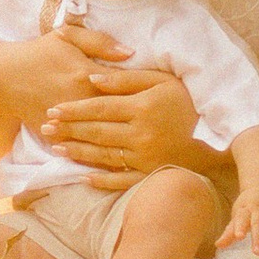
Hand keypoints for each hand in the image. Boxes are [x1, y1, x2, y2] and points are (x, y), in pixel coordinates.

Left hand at [37, 63, 199, 186]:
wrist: (214, 135)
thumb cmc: (183, 101)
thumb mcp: (160, 79)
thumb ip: (125, 78)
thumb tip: (92, 79)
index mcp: (142, 108)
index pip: (100, 108)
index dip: (74, 109)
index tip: (52, 110)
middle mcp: (142, 135)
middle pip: (97, 132)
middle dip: (68, 130)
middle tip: (43, 129)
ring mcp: (146, 158)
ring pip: (105, 156)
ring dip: (78, 153)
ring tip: (56, 148)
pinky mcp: (151, 175)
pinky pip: (122, 180)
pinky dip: (102, 180)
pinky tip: (82, 176)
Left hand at [221, 190, 258, 256]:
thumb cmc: (247, 207)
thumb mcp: (238, 216)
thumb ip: (230, 232)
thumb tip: (218, 245)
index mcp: (245, 210)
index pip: (241, 218)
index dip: (239, 226)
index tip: (238, 237)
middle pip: (258, 223)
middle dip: (258, 237)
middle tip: (257, 252)